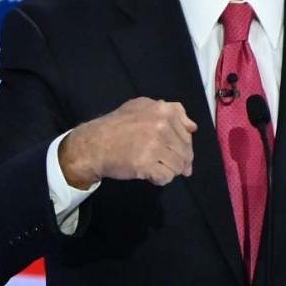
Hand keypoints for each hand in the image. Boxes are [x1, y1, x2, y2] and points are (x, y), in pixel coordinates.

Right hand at [59, 97, 197, 188]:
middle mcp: (162, 126)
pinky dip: (160, 179)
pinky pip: (166, 177)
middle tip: (165, 165)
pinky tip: (150, 175)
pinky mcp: (147, 164)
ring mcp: (155, 145)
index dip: (183, 146)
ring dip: (169, 171)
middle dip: (179, 161)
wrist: (93, 145)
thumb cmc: (116, 126)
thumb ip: (170, 111)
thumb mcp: (141, 106)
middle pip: (185, 152)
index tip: (172, 152)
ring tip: (155, 168)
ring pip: (178, 166)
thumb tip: (193, 128)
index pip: (187, 134)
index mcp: (164, 110)